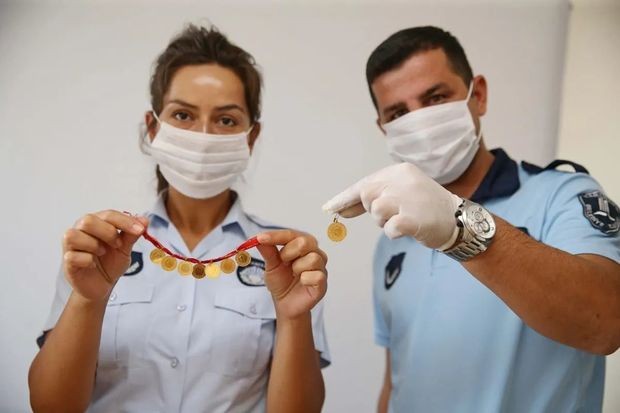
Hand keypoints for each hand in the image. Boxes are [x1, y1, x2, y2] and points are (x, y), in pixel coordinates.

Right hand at [62, 210, 147, 301]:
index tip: (140, 229)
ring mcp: (71, 246)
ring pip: (73, 235)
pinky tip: (93, 265)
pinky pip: (72, 256)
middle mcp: (81, 231)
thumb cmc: (110, 263)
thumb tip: (144, 220)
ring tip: (102, 253)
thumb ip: (132, 234)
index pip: (108, 214)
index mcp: (96, 223)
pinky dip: (87, 260)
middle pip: (87, 220)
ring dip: (93, 245)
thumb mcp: (125, 248)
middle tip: (118, 245)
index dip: (125, 221)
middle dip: (107, 232)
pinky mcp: (67, 262)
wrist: (102, 286)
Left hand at [256, 230, 327, 320]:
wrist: (285, 304)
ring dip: (297, 267)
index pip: (291, 234)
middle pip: (305, 241)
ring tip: (293, 274)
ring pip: (313, 258)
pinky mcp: (322, 283)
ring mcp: (320, 267)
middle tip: (282, 261)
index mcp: (301, 245)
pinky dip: (305, 279)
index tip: (260, 239)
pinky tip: (301, 282)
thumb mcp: (271, 265)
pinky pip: (317, 276)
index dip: (275, 236)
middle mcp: (314, 253)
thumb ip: (267, 251)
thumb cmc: (281, 282)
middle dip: (289, 251)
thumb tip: (257, 238)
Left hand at [323, 162, 461, 248]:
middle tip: (390, 215)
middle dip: (371, 210)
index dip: (344, 198)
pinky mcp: (413, 218)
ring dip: (384, 222)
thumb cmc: (425, 208)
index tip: (328, 208)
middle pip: (367, 196)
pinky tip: (408, 229)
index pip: (364, 184)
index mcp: (399, 171)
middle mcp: (402, 180)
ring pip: (376, 212)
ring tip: (403, 219)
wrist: (459, 220)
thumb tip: (340, 210)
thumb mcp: (399, 196)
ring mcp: (408, 198)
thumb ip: (372, 200)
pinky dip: (393, 232)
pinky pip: (388, 228)